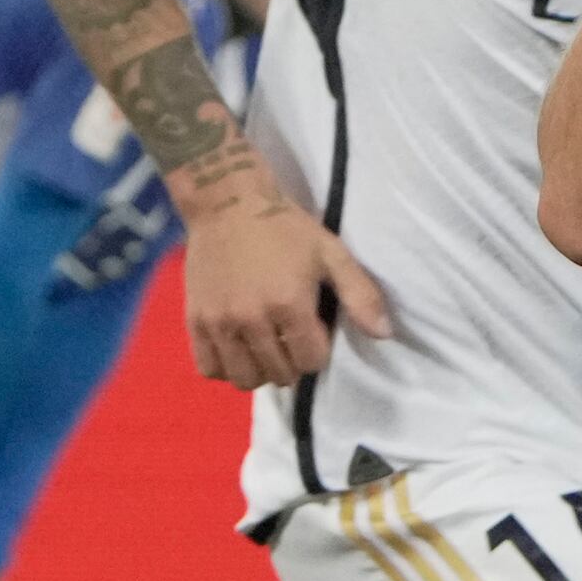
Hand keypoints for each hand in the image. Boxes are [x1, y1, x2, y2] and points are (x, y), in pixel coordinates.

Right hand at [181, 183, 398, 387]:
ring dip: (261, 371)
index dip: (318, 351)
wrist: (226, 202)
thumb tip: (385, 334)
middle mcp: (252, 320)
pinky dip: (225, 368)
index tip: (314, 332)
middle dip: (293, 363)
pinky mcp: (195, 320)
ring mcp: (220, 322)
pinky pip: (209, 368)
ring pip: (244, 378)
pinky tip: (237, 351)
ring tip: (266, 351)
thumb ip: (360, 295)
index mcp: (289, 304)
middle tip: (291, 341)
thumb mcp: (330, 252)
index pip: (311, 361)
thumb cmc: (284, 226)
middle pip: (280, 374)